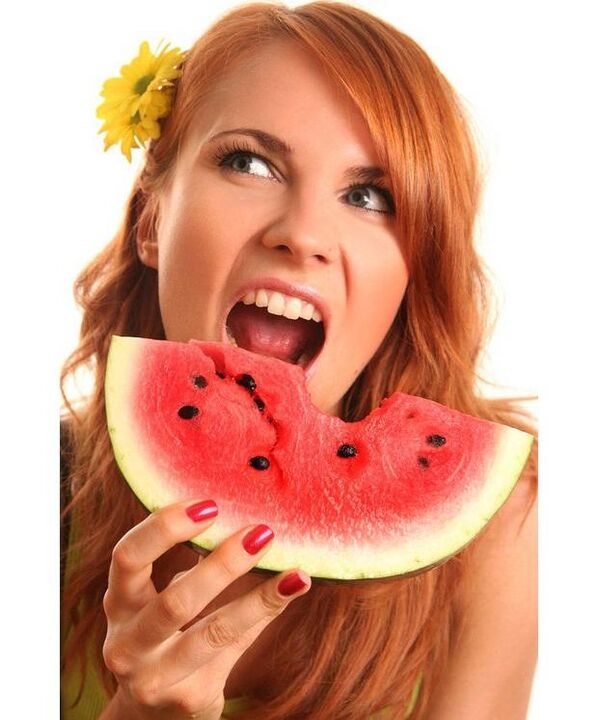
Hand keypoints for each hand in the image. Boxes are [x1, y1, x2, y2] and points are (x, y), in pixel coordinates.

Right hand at [101, 498, 310, 718]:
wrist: (153, 713)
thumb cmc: (167, 639)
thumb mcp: (171, 601)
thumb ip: (201, 568)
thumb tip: (250, 522)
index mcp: (120, 603)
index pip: (127, 558)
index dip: (164, 528)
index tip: (208, 505)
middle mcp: (127, 643)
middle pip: (173, 602)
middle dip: (220, 566)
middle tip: (259, 533)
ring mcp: (155, 677)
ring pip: (211, 633)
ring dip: (255, 598)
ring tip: (291, 570)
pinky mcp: (187, 698)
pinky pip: (237, 648)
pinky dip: (266, 612)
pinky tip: (294, 586)